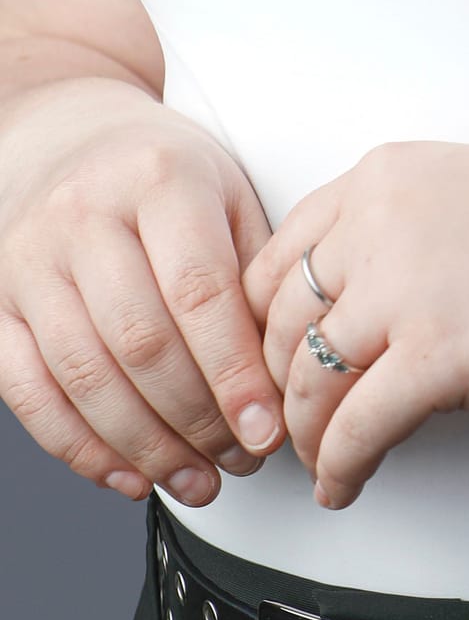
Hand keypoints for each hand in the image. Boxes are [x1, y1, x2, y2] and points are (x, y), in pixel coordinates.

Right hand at [0, 77, 288, 506]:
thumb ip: (255, 267)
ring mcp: (29, 261)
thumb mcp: (225, 189)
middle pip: (141, 342)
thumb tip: (287, 364)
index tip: (267, 427)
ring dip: (146, 447)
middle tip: (242, 461)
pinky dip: (80, 448)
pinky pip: (29, 392)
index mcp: (158, 178)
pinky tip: (129, 475)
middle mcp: (84, 216)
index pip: (199, 290)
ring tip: (199, 481)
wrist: (63, 138)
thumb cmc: (160, 171)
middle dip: (198, 419)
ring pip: (84, 376)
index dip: (235, 371)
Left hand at [241, 141, 468, 508]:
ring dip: (304, 435)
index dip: (264, 324)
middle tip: (286, 424)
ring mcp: (409, 290)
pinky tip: (345, 485)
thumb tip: (360, 315)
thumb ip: (406, 234)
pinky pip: (356, 430)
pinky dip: (340, 468)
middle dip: (274, 385)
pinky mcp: (441, 358)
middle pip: (282, 322)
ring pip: (308, 380)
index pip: (281, 255)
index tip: (274, 362)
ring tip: (317, 462)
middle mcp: (383, 224)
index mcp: (388, 175)